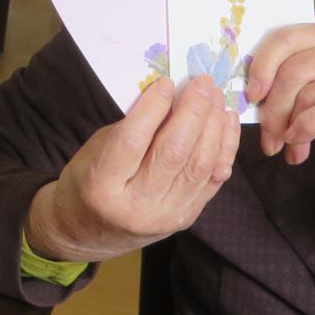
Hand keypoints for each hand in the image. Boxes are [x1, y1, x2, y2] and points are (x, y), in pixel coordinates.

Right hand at [25, 77, 240, 263]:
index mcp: (102, 185)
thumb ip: (132, 127)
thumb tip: (171, 95)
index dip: (153, 108)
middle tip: (202, 84)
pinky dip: (224, 147)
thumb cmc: (87, 181)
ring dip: (213, 126)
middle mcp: (137, 206)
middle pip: (173, 153)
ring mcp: (166, 215)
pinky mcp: (186, 217)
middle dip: (193, 112)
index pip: (133, 141)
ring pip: (200, 165)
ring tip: (216, 97)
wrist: (89, 231)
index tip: (166, 83)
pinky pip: (214, 179)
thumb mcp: (96, 150)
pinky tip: (226, 121)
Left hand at [247, 23, 314, 176]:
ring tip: (290, 148)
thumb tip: (251, 97)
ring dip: (291, 128)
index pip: (285, 38)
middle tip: (268, 140)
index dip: (261, 67)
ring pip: (309, 94)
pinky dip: (308, 129)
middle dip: (273, 110)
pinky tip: (302, 145)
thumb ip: (296, 82)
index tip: (251, 99)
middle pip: (293, 71)